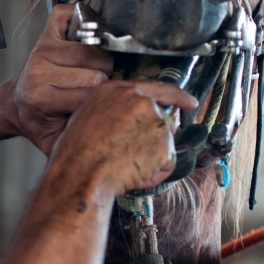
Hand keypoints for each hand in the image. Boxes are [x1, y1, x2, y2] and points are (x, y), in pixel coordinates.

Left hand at [11, 4, 113, 155]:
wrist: (16, 106)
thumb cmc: (41, 125)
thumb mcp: (56, 144)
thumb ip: (78, 147)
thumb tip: (107, 152)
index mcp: (42, 99)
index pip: (90, 95)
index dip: (104, 101)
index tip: (105, 105)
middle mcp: (39, 70)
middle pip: (96, 70)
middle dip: (106, 81)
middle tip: (99, 89)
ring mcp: (42, 49)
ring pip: (92, 49)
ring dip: (101, 60)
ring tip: (95, 71)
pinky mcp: (45, 33)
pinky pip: (71, 14)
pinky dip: (84, 21)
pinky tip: (89, 40)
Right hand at [51, 79, 197, 195]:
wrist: (80, 173)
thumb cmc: (75, 153)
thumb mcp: (86, 118)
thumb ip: (112, 112)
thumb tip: (124, 123)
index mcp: (117, 90)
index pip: (156, 87)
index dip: (176, 95)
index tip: (189, 102)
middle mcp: (139, 100)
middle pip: (162, 119)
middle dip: (155, 140)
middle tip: (134, 157)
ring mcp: (154, 120)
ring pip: (164, 144)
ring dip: (151, 160)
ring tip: (125, 168)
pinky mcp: (164, 143)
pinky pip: (167, 164)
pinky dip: (154, 175)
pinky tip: (134, 176)